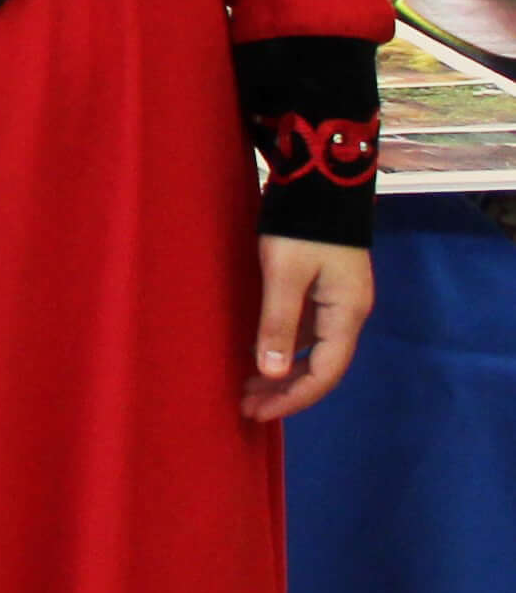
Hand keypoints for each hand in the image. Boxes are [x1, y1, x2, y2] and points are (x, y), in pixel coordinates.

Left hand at [241, 236, 373, 422]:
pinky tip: (257, 352)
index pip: (324, 374)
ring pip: (311, 350)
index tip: (257, 413)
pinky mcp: (322, 286)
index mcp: (346, 315)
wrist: (320, 179)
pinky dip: (282, 346)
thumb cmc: (301, 227)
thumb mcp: (284, 273)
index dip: (292, 398)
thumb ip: (278, 323)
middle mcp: (347, 313)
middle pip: (320, 367)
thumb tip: (270, 374)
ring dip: (281, 371)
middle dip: (284, 391)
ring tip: (247, 388)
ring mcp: (336, 300)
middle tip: (246, 407)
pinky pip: (304, 330)